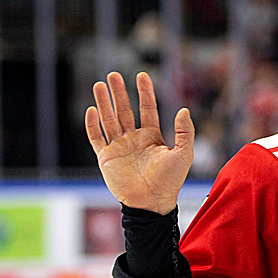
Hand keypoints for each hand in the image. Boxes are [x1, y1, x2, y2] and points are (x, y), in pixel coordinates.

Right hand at [84, 71, 193, 214]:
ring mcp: (119, 147)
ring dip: (104, 102)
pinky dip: (93, 125)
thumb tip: (184, 109)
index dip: (144, 92)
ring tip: (99, 85)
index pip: (147, 109)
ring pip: (109, 120)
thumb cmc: (170, 181)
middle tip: (113, 75)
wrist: (152, 202)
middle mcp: (134, 139)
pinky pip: (96, 138)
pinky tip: (92, 110)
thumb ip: (185, 132)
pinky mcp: (106, 158)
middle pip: (124, 110)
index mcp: (152, 137)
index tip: (142, 75)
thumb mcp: (184, 154)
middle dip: (119, 93)